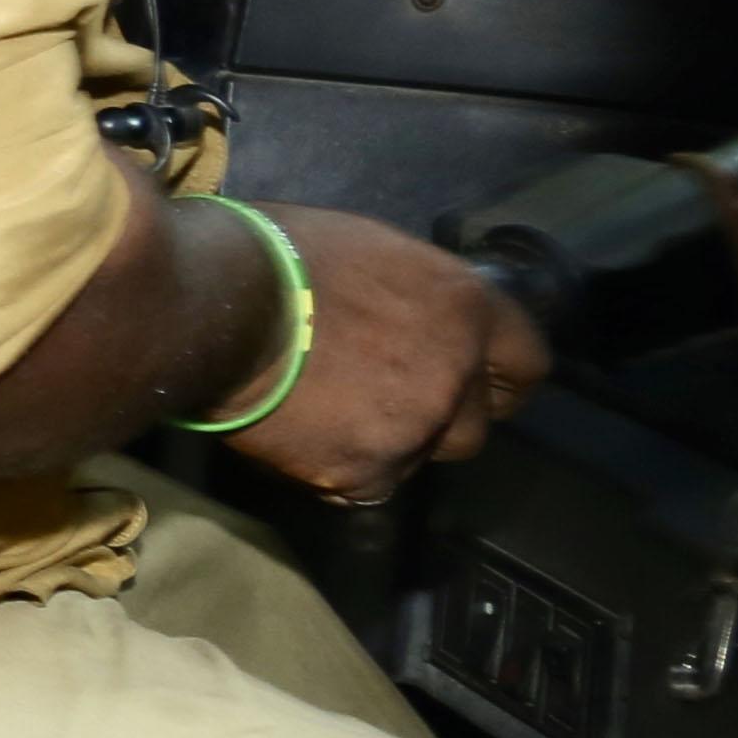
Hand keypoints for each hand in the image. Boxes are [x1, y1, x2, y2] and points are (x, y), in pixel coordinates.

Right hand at [214, 204, 545, 505]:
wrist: (210, 308)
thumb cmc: (273, 255)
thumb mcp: (366, 252)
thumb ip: (408, 296)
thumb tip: (404, 314)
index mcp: (463, 305)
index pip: (527, 362)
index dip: (496, 377)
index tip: (472, 383)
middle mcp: (455, 371)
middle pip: (474, 424)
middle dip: (438, 420)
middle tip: (386, 405)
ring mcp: (415, 427)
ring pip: (419, 457)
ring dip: (388, 446)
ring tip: (330, 421)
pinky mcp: (365, 471)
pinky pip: (365, 485)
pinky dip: (338, 470)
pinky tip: (301, 440)